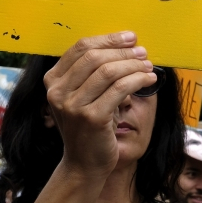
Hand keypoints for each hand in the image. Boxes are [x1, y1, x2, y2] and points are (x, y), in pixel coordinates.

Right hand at [44, 32, 156, 177]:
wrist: (84, 164)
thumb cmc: (87, 127)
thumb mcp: (80, 97)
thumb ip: (91, 73)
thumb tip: (125, 45)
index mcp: (52, 81)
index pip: (81, 47)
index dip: (108, 39)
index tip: (130, 38)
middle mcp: (58, 91)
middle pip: (94, 56)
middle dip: (123, 51)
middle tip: (143, 53)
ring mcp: (73, 105)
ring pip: (109, 71)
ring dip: (134, 65)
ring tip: (148, 67)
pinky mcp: (92, 118)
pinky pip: (120, 89)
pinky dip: (138, 80)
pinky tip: (148, 81)